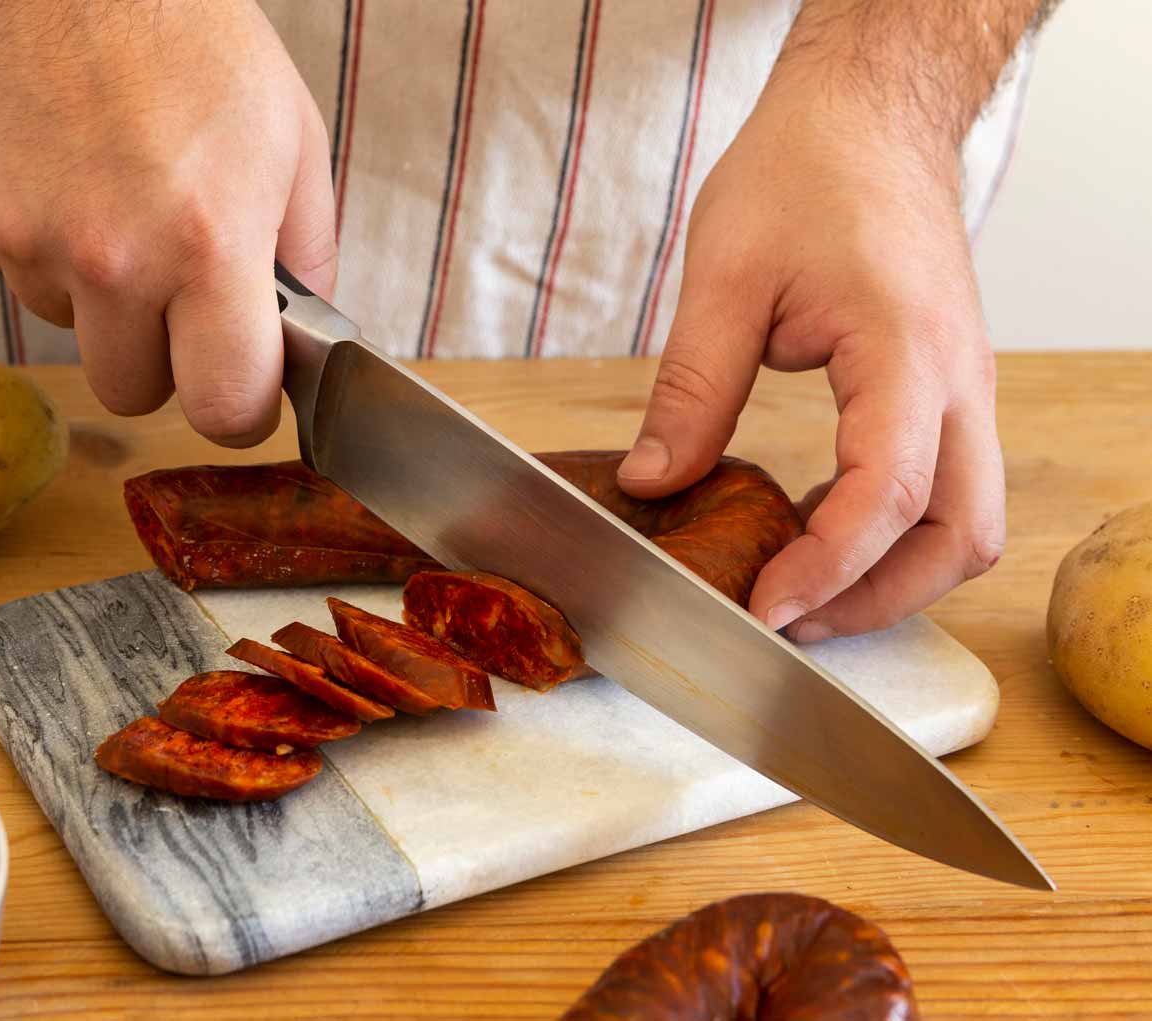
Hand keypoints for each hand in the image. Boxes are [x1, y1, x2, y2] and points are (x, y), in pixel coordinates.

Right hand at [0, 0, 335, 445]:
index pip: (223, 408)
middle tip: (174, 290)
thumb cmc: (190, 34)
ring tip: (111, 194)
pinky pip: (11, 271)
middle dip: (161, 360)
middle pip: (133, 393)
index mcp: (208, 244)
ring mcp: (24, 237)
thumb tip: (299, 340)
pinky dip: (37, 240)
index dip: (238, 408)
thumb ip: (307, 255)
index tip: (237, 387)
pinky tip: (59, 169)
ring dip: (94, 292)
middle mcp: (111, 256)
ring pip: (68, 329)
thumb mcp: (293, 138)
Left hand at [617, 75, 1004, 640]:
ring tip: (800, 590)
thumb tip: (652, 485)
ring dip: (894, 575)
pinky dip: (894, 533)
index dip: (828, 568)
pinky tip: (819, 530)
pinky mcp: (948, 390)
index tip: (763, 610)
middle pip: (960, 536)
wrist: (868, 119)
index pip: (889, 495)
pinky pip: (947, 488)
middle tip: (784, 621)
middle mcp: (958, 382)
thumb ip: (692, 390)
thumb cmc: (805, 174)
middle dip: (878, 599)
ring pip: (966, 522)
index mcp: (906, 352)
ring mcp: (964, 388)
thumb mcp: (726, 277)